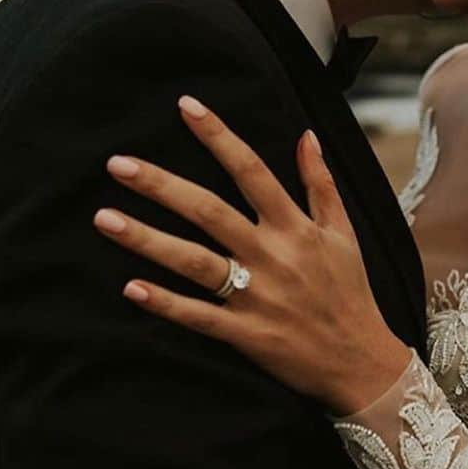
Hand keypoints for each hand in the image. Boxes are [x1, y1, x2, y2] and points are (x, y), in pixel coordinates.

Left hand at [93, 96, 413, 415]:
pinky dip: (166, 303)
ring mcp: (257, 296)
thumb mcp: (345, 233)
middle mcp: (272, 256)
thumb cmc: (351, 293)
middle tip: (117, 164)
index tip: (186, 106)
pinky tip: (131, 288)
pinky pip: (200, 317)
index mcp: (295, 228)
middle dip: (161, 186)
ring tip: (105, 218)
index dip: (218, 136)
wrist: (362, 361)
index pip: (251, 171)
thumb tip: (307, 135)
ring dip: (148, 239)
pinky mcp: (247, 334)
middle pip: (209, 212)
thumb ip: (321, 184)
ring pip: (195, 262)